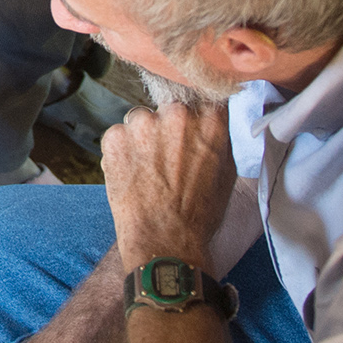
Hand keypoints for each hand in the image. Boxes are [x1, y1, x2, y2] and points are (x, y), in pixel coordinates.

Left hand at [101, 103, 235, 273]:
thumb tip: (213, 115)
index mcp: (210, 120)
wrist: (165, 244)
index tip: (190, 132)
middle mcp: (177, 113)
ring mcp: (143, 123)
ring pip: (142, 120)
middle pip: (169, 109)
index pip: (201, 99)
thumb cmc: (199, 215)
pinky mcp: (115, 136)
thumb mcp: (227, 172)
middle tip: (168, 160)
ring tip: (149, 172)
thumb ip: (220, 136)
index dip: (195, 117)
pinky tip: (132, 176)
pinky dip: (122, 151)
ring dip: (143, 138)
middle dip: (168, 129)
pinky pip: (118, 135)